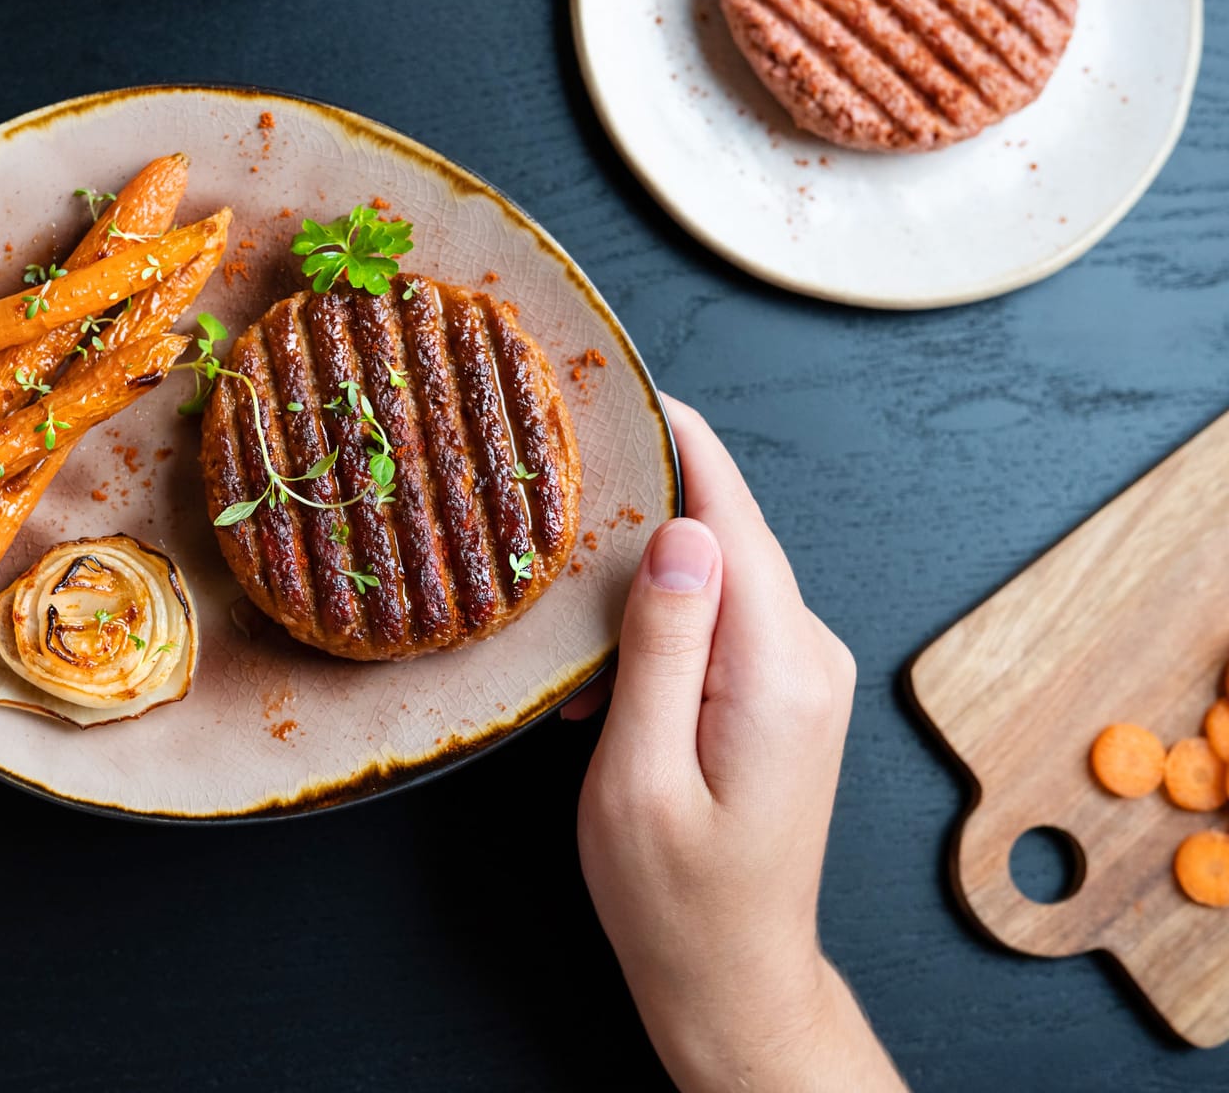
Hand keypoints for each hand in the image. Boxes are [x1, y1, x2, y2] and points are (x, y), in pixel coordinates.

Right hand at [573, 398, 902, 1092]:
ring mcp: (800, 673)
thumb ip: (661, 645)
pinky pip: (719, 618)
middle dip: (643, 507)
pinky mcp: (781, 691)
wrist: (732, 977)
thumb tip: (680, 530)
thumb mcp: (638, 774)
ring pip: (718, 574)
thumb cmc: (675, 897)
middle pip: (726, 535)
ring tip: (567, 623)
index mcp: (776, 670)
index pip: (734, 516)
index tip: (629, 386)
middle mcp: (806, 657)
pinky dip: (658, 623)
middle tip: (556, 483)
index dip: (683, 441)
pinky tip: (605, 676)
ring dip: (640, 581)